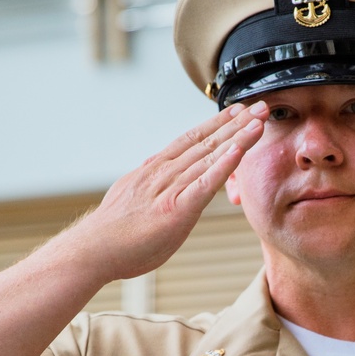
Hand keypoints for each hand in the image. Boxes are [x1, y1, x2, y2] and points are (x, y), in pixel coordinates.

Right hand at [79, 102, 266, 284]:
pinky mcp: (177, 209)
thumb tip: (154, 170)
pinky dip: (224, 165)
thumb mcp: (132, 197)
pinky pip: (204, 183)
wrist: (93, 249)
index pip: (191, 139)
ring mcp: (170, 188)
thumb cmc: (112, 232)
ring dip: (238, 137)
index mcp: (155, 169)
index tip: (237, 111)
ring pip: (210, 156)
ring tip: (260, 121)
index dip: (217, 124)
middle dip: (236, 123)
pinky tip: (240, 151)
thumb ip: (148, 183)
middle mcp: (164, 172)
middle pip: (206, 142)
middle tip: (261, 106)